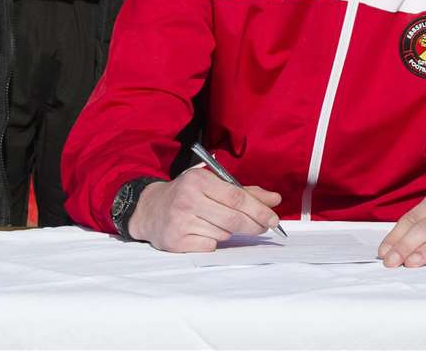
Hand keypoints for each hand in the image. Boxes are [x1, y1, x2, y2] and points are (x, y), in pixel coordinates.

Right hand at [127, 168, 282, 251]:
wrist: (150, 210)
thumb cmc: (187, 194)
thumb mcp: (211, 184)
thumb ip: (244, 192)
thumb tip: (275, 200)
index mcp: (198, 180)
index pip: (236, 196)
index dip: (259, 209)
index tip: (273, 218)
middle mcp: (187, 199)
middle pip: (232, 218)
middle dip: (253, 225)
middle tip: (264, 227)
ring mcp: (180, 221)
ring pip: (222, 233)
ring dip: (229, 231)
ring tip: (217, 222)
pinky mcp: (175, 242)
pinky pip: (209, 246)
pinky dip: (213, 241)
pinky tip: (203, 232)